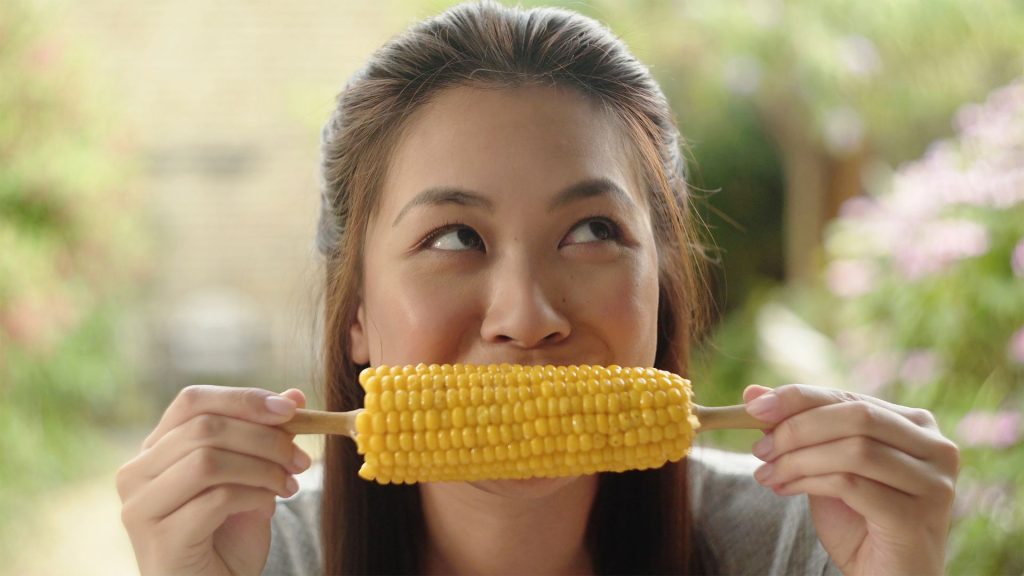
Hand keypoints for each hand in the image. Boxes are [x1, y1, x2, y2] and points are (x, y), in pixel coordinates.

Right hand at [116, 386, 310, 575]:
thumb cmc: (229, 537)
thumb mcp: (252, 478)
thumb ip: (265, 437)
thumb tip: (294, 395)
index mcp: (156, 450)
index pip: (192, 401)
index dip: (243, 399)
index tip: (291, 410)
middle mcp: (136, 473)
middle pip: (205, 428)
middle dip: (265, 438)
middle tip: (300, 459)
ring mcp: (141, 507)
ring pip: (207, 460)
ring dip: (261, 468)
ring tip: (288, 484)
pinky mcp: (159, 539)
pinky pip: (215, 498)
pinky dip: (253, 496)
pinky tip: (269, 506)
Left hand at [744, 384, 958, 575]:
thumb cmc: (858, 521)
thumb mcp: (824, 466)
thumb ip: (797, 429)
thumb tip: (753, 392)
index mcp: (915, 425)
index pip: (849, 397)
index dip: (799, 398)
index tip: (753, 406)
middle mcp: (936, 448)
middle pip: (857, 416)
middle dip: (797, 428)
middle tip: (759, 448)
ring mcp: (933, 483)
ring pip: (855, 450)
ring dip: (798, 459)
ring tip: (767, 474)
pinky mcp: (917, 517)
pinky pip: (852, 485)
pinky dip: (810, 483)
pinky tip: (785, 490)